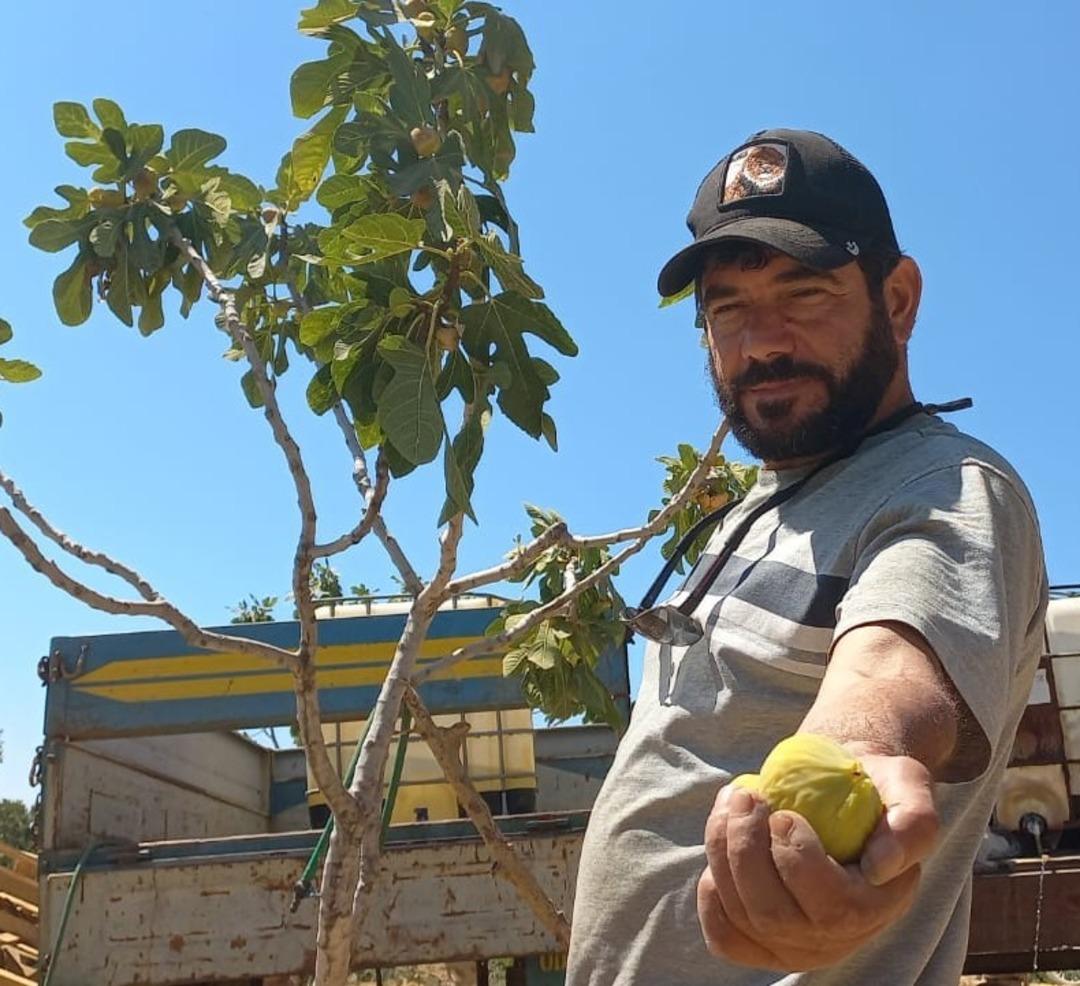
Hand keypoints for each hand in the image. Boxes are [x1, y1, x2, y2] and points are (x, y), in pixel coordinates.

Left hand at [697, 752, 938, 970]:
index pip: (830, 905)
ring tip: (733, 802)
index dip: (796, 858)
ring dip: (722, 851)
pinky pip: (725, 936)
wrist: (841, 795)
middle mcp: (836, 940)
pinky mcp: (760, 942)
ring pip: (742, 917)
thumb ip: (914, 822)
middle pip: (773, 914)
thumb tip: (879, 867)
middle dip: (746, 848)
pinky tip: (721, 844)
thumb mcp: (908, 787)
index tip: (783, 813)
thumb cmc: (873, 789)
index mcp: (876, 907)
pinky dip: (711, 891)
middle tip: (746, 795)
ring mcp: (795, 946)